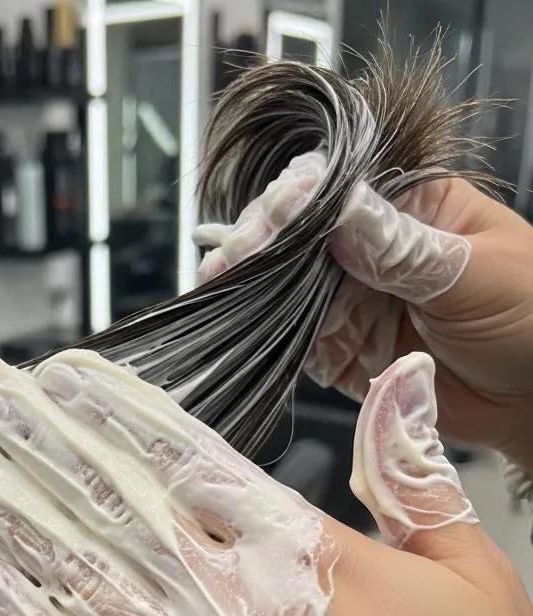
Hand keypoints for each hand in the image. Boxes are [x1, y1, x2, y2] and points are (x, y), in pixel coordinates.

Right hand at [195, 151, 532, 471]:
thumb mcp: (472, 272)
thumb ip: (399, 247)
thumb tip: (337, 210)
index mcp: (413, 206)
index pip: (342, 190)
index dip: (300, 200)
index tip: (271, 217)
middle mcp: (374, 249)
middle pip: (304, 239)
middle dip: (264, 245)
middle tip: (230, 258)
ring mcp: (355, 299)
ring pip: (292, 288)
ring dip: (257, 288)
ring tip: (222, 285)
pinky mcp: (343, 348)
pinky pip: (299, 338)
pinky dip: (272, 334)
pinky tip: (244, 321)